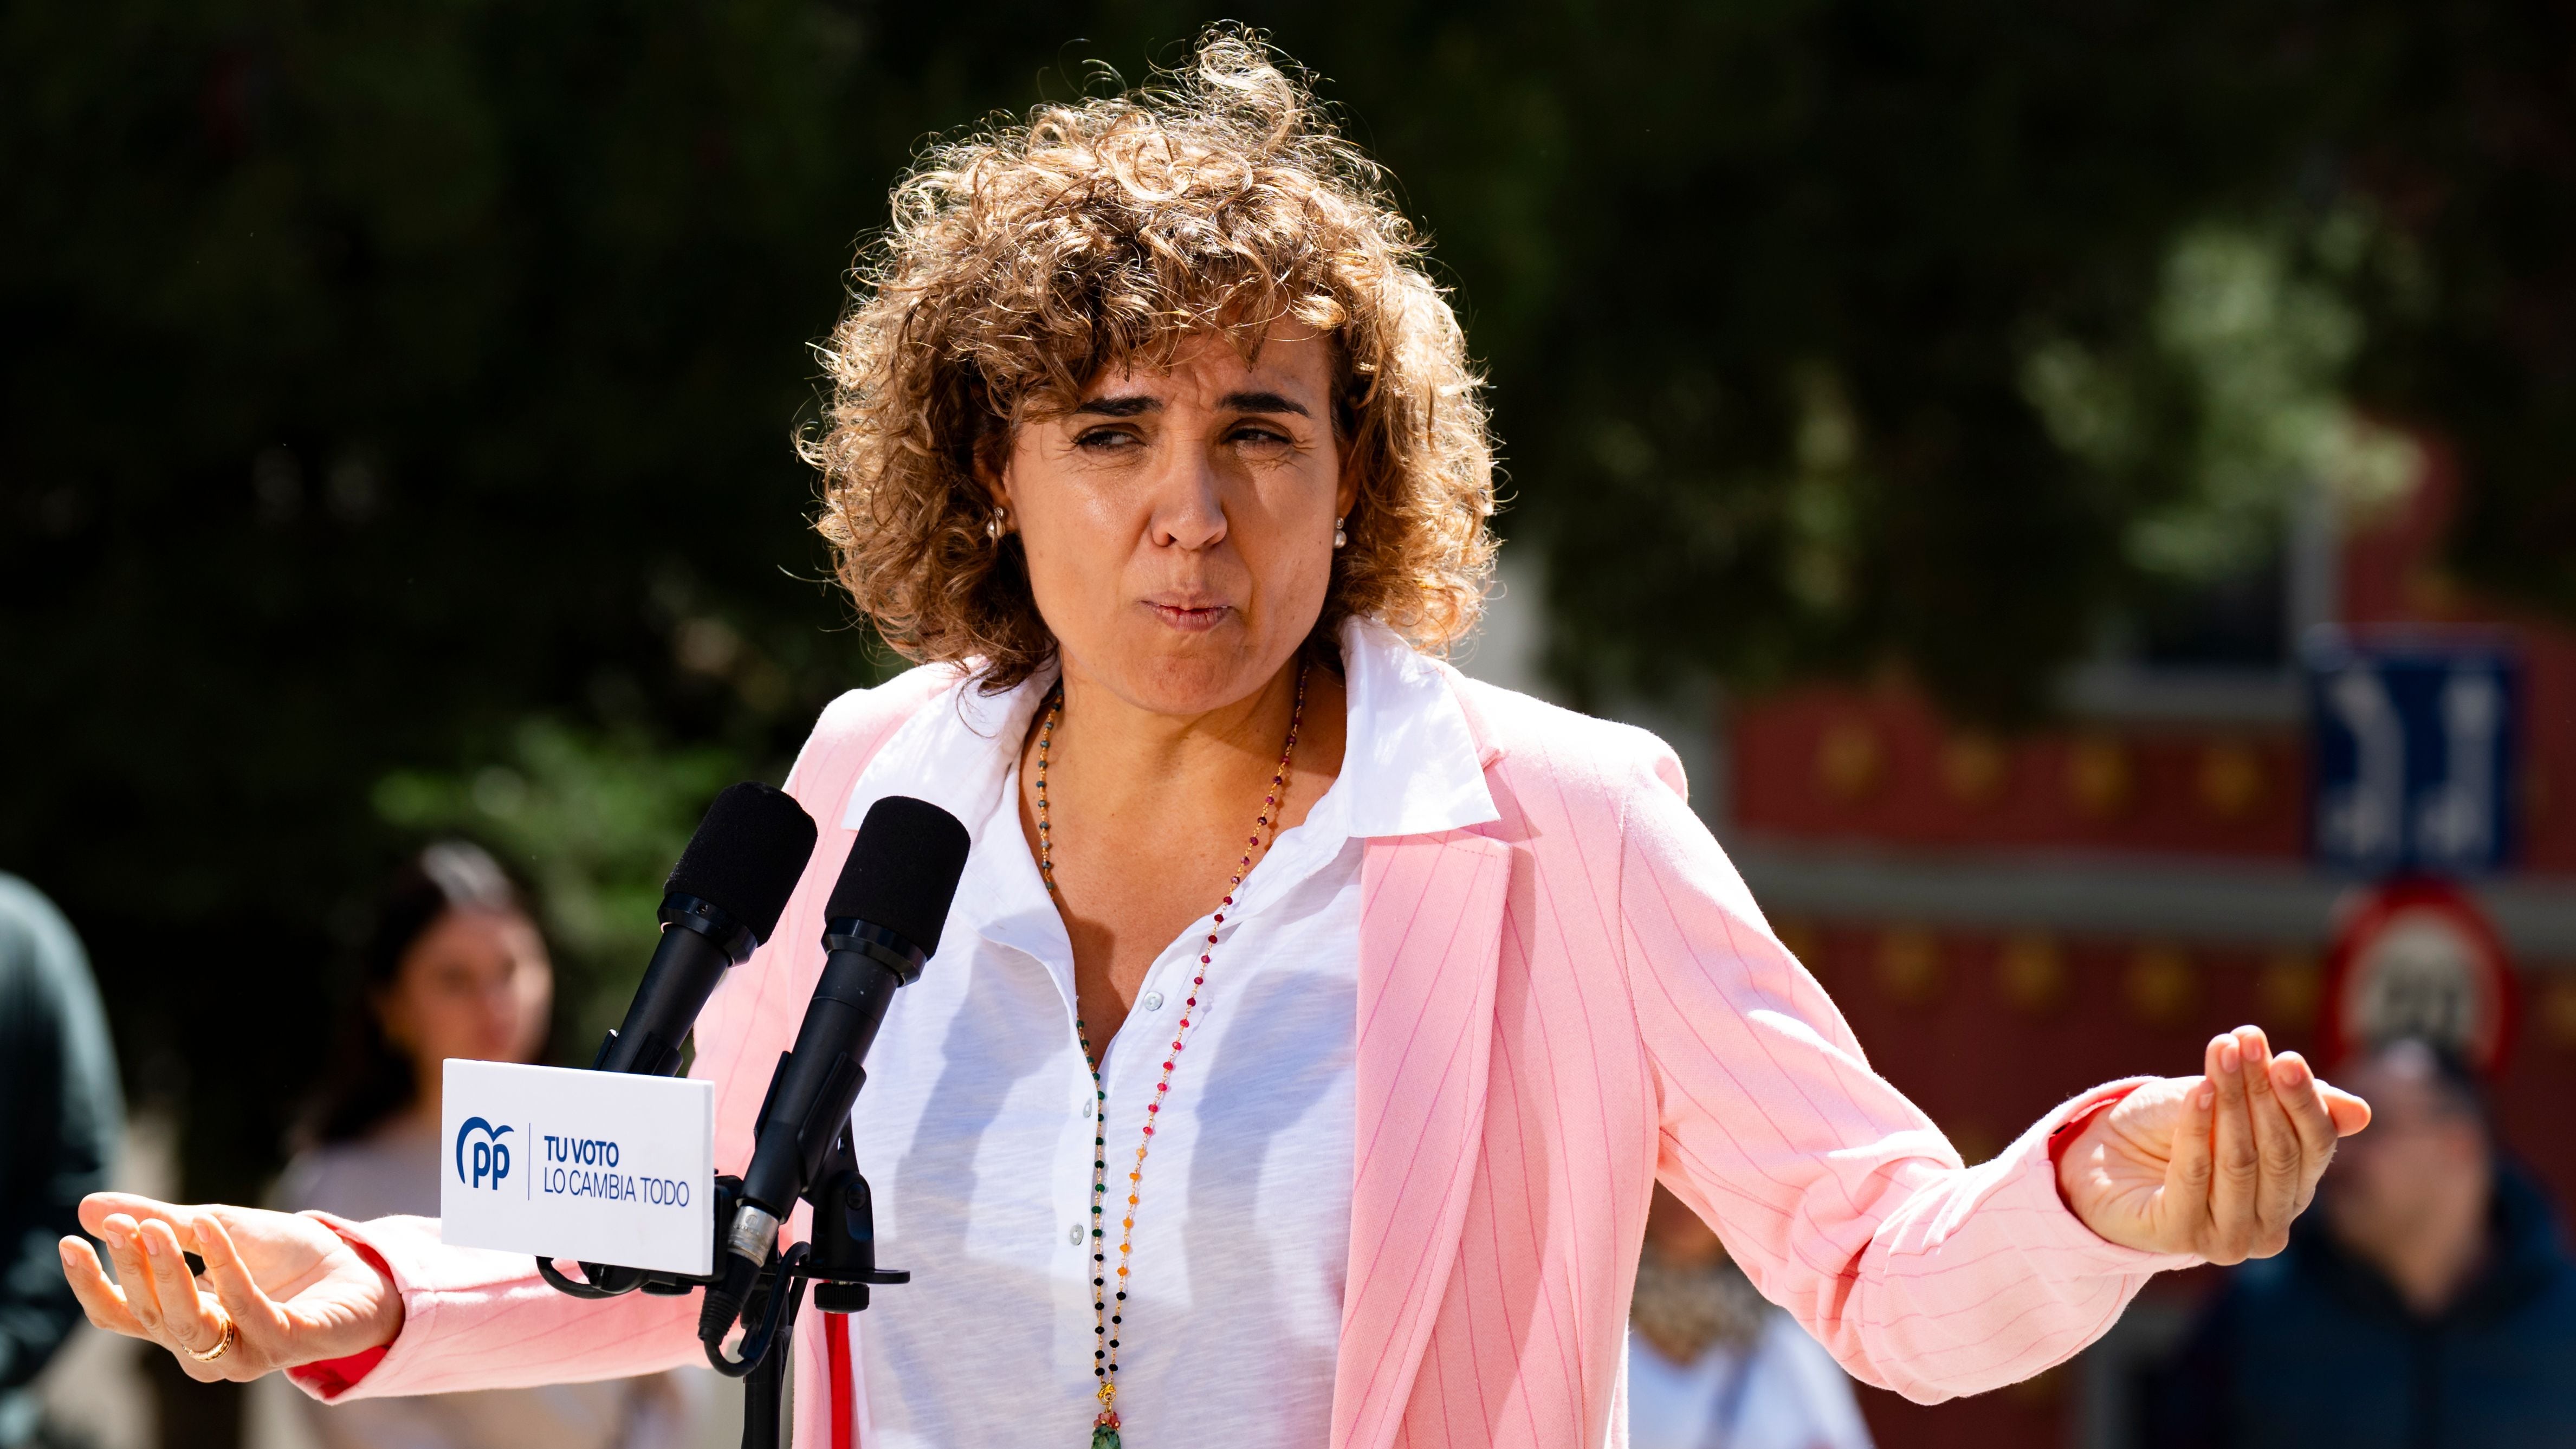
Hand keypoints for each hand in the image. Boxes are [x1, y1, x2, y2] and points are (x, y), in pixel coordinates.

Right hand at [59, 1192, 403, 1381]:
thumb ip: (158, 1223)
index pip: (121, 1314)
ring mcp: (245, 1352)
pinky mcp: (285, 1344)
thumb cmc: (284, 1255)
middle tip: (123, 1225)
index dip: (92, 1284)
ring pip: (188, 1324)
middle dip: (133, 1268)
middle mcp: (205, 1347)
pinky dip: (224, 1267)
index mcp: (181, 1321)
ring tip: (156, 1227)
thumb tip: (89, 1207)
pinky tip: (212, 1227)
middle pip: (150, 1317)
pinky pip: (245, 1308)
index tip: (69, 1241)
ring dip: (168, 1274)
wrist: (359, 1265)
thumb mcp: (214, 1228)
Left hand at [2058, 1025, 2372, 1262]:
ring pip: (2240, 1161)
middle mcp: (2270, 1226)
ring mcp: (2228, 1240)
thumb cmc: (2175, 1127)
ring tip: (2220, 1051)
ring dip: (2230, 1100)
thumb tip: (2362, 1113)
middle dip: (2263, 1091)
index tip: (2283, 1053)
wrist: (2102, 1154)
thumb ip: (2289, 1106)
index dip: (2302, 1098)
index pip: (2314, 1145)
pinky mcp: (2181, 1237)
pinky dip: (2196, 1128)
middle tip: (2246, 1040)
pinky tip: (2196, 1091)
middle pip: (2280, 1152)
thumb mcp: (2233, 1104)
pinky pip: (2195, 1175)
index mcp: (2294, 1192)